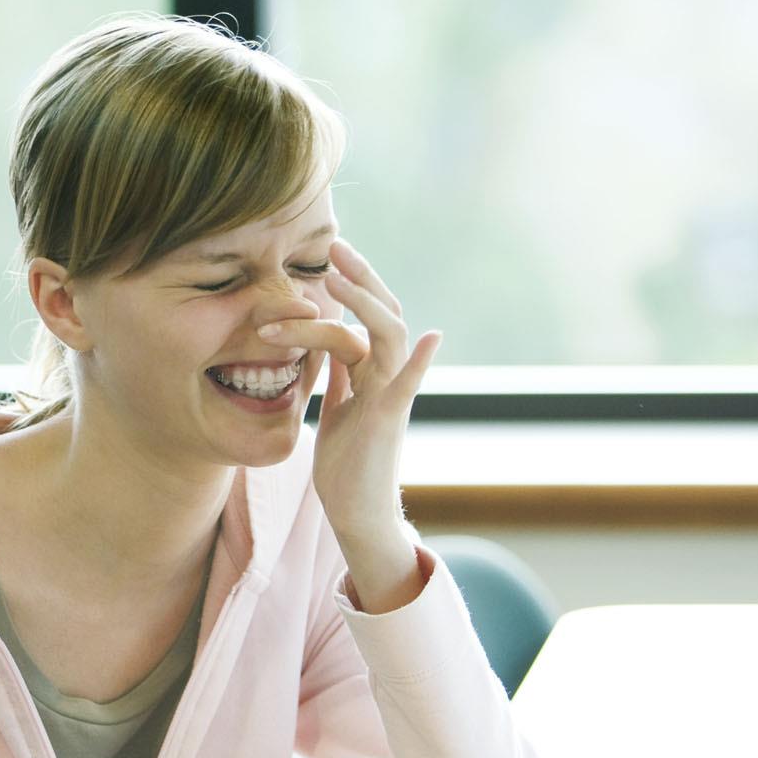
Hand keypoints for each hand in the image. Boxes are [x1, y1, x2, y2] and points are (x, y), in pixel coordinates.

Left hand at [261, 240, 438, 606]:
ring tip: (337, 278)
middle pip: (383, 312)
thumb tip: (329, 347)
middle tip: (334, 245)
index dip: (349, 286)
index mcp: (370, 372)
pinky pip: (409, 385)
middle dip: (361, 277)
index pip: (364, 316)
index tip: (324, 260)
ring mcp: (390, 394)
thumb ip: (339, 376)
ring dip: (365, 302)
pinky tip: (434, 337)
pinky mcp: (389, 418)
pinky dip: (421, 361)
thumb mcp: (336, 408)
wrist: (356, 511)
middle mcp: (386, 376)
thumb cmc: (346, 465)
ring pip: (388, 335)